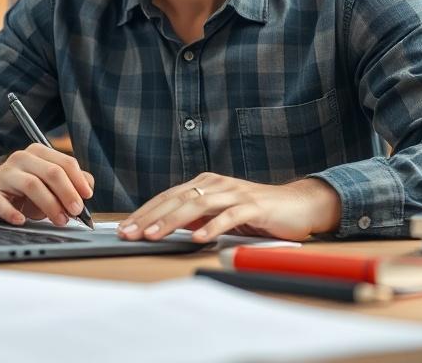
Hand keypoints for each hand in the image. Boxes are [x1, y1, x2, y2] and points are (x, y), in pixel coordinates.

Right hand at [0, 145, 93, 226]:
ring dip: (50, 205)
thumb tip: (87, 190)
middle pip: (51, 172)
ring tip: (59, 220)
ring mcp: (4, 174)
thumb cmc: (24, 189)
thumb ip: (70, 183)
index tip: (87, 196)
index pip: (65, 162)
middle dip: (67, 193)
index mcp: (39, 153)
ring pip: (31, 185)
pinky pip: (1, 202)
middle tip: (76, 211)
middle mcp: (21, 159)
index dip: (79, 180)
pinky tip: (22, 220)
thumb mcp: (48, 183)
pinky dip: (13, 212)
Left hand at [116, 173, 340, 242]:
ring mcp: (235, 193)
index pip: (168, 197)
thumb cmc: (257, 212)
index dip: (145, 212)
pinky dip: (212, 227)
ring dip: (173, 221)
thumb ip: (196, 216)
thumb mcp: (219, 213)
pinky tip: (198, 238)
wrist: (297, 205)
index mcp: (205, 183)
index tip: (124, 228)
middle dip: (149, 217)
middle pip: (177, 199)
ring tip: (154, 235)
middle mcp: (217, 183)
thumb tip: (165, 226)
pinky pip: (229, 216)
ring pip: (197, 205)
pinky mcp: (253, 205)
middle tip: (129, 233)